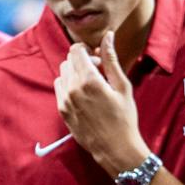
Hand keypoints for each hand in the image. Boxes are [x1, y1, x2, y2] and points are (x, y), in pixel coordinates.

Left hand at [54, 32, 148, 176]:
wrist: (115, 148)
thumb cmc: (124, 117)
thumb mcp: (122, 86)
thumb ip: (111, 59)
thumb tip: (107, 36)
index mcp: (89, 80)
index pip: (76, 50)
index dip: (87, 50)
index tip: (98, 58)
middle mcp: (73, 89)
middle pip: (68, 60)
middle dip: (81, 61)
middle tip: (97, 72)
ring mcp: (65, 101)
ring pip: (62, 74)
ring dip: (74, 73)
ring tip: (90, 85)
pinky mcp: (62, 111)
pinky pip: (59, 89)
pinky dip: (69, 86)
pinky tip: (83, 96)